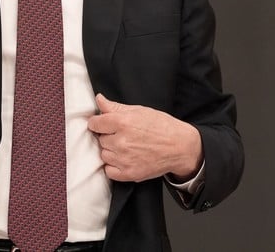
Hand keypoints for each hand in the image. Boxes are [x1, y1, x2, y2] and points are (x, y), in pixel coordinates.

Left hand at [87, 93, 202, 182]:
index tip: (102, 124)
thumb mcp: (139, 111)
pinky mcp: (129, 174)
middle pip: (100, 139)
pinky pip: (109, 171)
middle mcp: (121, 141)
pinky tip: (125, 159)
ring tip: (126, 147)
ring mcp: (124, 159)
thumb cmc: (162, 126)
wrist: (180, 147)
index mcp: (122, 122)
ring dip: (111, 151)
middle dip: (108, 136)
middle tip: (122, 135)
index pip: (94, 123)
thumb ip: (115, 107)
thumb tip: (99, 99)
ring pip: (104, 155)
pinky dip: (114, 166)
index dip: (98, 123)